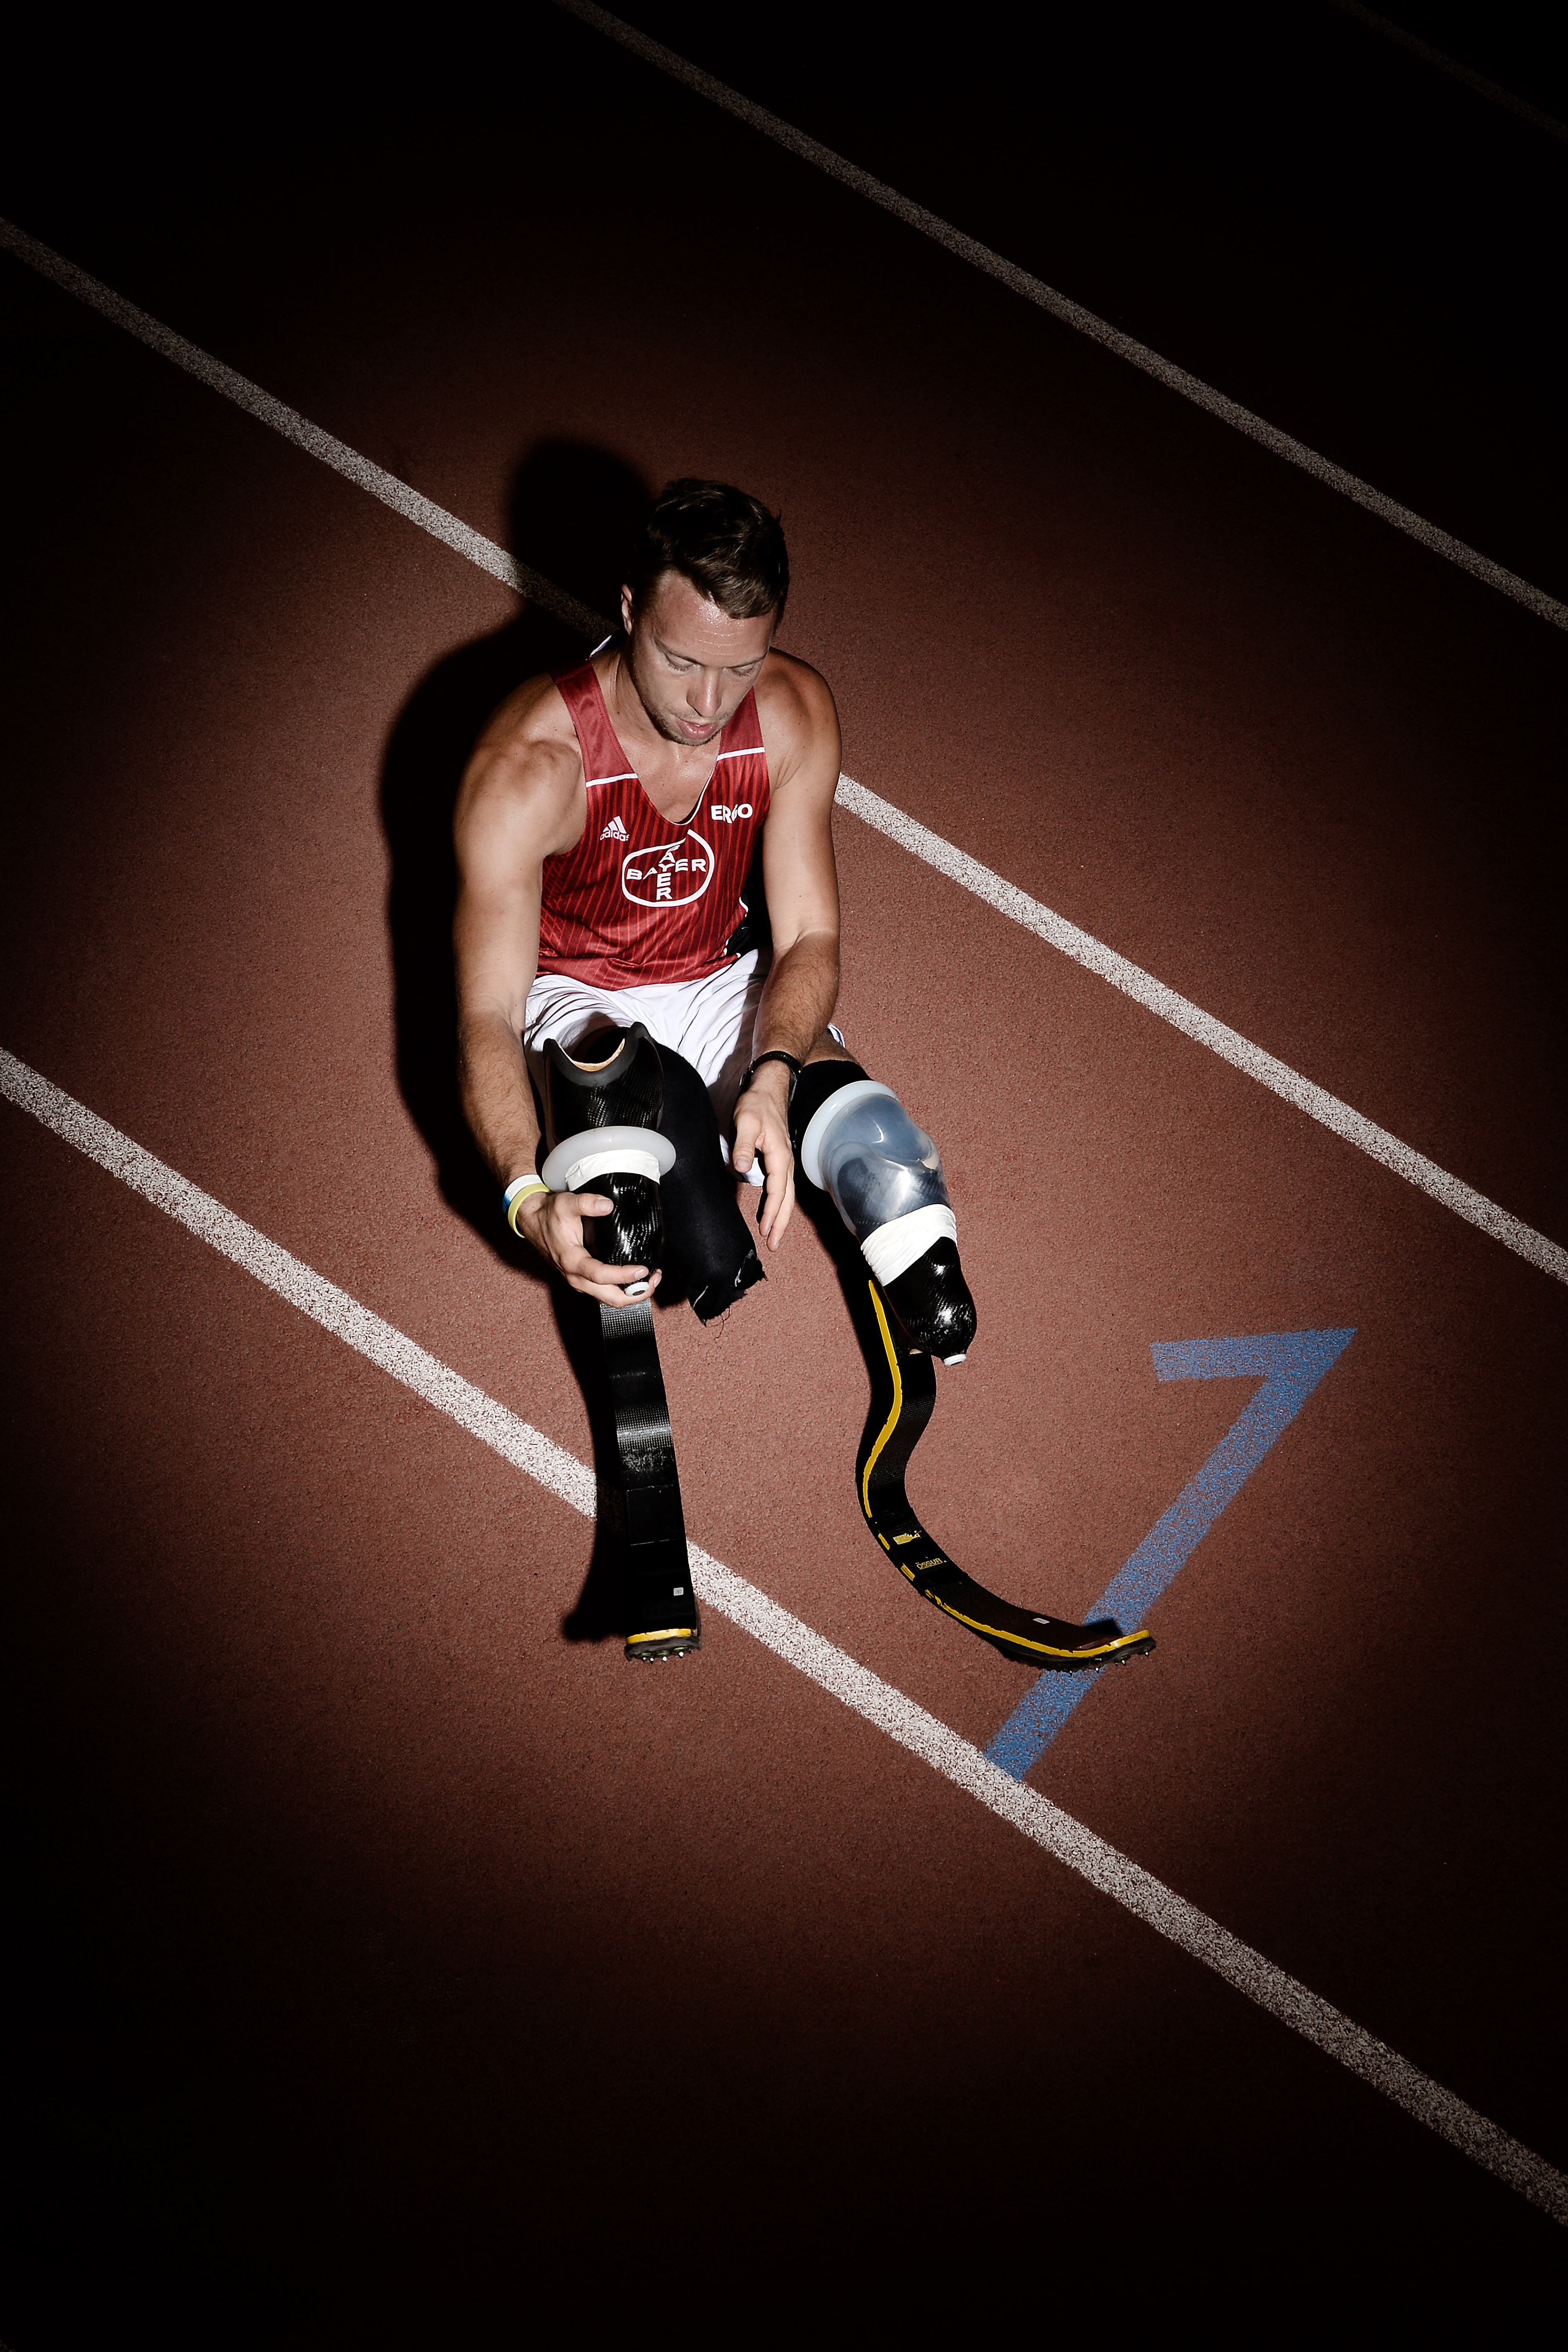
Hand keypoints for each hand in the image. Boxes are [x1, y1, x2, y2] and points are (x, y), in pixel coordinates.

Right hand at [513, 1187, 661, 1307]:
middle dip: (636, 1293)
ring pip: (609, 1299)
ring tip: (650, 1279)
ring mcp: (579, 1281)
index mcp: (572, 1261)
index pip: (602, 1276)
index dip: (624, 1276)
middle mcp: (575, 1277)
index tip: (644, 1269)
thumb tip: (607, 1205)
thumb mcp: (565, 1203)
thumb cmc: (549, 1214)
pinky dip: (622, 1290)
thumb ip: (587, 1203)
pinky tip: (635, 1278)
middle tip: (654, 1278)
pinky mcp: (582, 1279)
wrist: (532, 1221)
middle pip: (610, 1298)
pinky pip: (605, 1293)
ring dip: (631, 1294)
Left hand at [732, 1063, 796, 1250]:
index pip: (777, 1190)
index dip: (772, 1212)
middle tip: (774, 1244)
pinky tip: (771, 1211)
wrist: (770, 1086)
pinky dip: (779, 1202)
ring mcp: (784, 1160)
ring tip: (774, 1235)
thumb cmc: (757, 1103)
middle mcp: (786, 1161)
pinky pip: (782, 1186)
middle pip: (786, 1198)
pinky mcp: (779, 1157)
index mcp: (780, 1156)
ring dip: (781, 1215)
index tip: (767, 1230)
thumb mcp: (747, 1121)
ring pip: (786, 1194)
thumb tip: (742, 1168)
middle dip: (781, 1222)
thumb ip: (744, 1145)